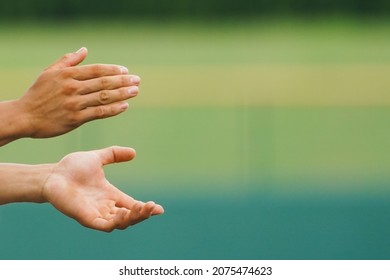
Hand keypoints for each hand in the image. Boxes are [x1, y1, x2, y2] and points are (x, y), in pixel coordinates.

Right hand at [17, 47, 139, 137]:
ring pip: (104, 97)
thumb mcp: (49, 73)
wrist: (24, 117)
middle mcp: (72, 88)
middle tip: (137, 80)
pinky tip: (124, 106)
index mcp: (67, 75)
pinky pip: (99, 113)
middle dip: (123, 81)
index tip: (126, 71)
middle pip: (104, 82)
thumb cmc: (38, 94)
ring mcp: (74, 104)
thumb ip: (68, 61)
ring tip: (135, 91)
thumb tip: (84, 49)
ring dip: (122, 94)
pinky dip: (113, 110)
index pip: (96, 70)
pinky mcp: (75, 119)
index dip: (113, 70)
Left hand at [43, 146, 163, 231]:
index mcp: (110, 195)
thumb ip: (115, 154)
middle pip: (130, 217)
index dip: (145, 208)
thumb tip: (134, 152)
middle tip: (152, 208)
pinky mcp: (87, 219)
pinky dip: (117, 222)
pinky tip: (124, 212)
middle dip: (143, 214)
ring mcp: (97, 214)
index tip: (159, 209)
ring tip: (141, 209)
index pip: (132, 205)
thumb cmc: (71, 167)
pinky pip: (105, 226)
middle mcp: (106, 207)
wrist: (53, 174)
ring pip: (120, 224)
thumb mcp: (98, 158)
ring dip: (133, 218)